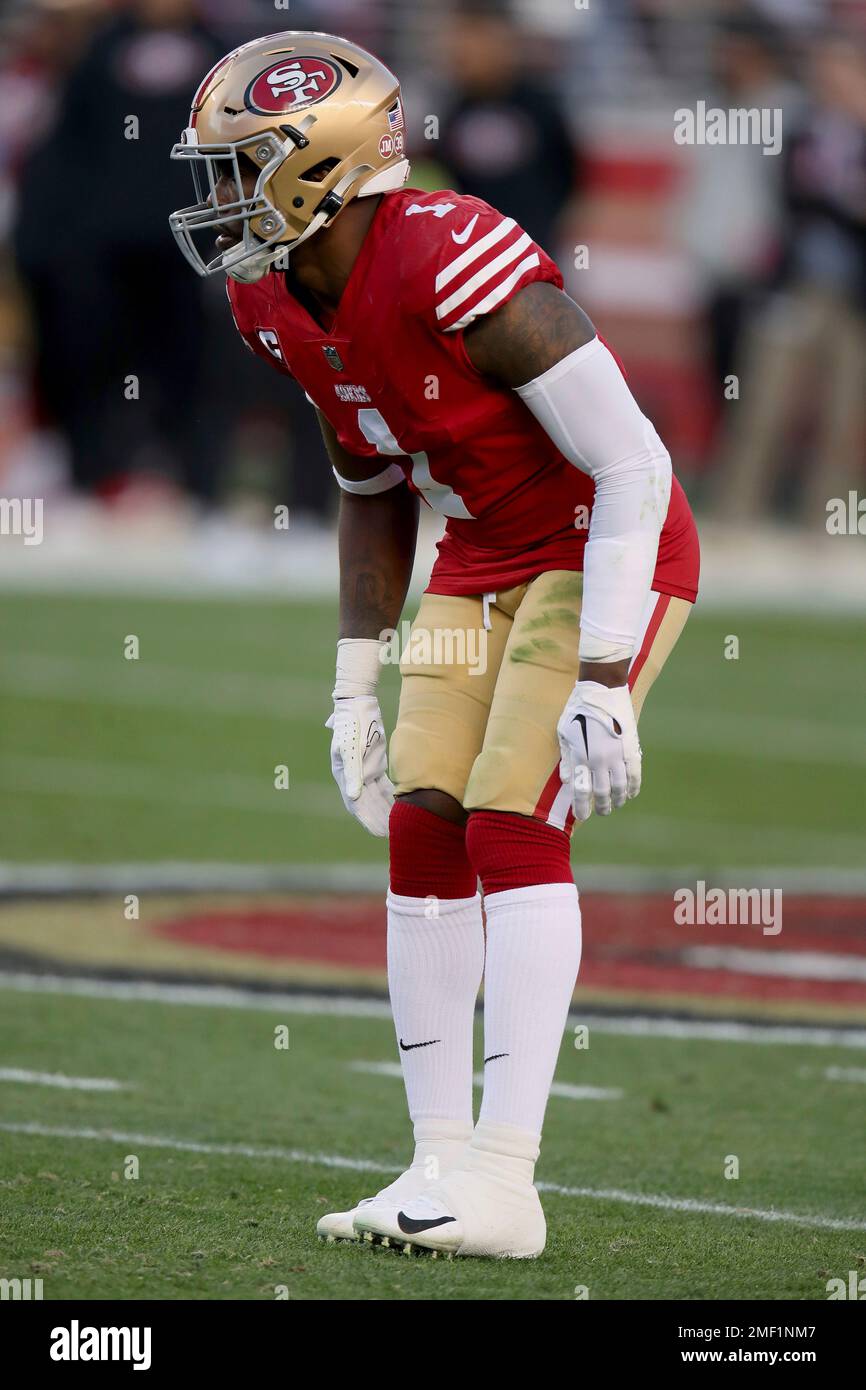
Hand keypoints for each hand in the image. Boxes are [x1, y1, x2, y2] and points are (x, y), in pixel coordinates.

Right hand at [325, 695, 393, 835]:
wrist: (358, 704)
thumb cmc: (352, 724)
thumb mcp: (351, 747)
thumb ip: (353, 772)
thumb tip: (354, 797)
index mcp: (344, 775)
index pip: (356, 804)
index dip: (367, 819)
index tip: (379, 833)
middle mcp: (353, 776)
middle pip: (367, 804)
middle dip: (378, 819)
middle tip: (392, 835)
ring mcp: (364, 770)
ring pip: (376, 796)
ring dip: (385, 810)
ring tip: (398, 825)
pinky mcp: (375, 764)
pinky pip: (383, 785)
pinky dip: (391, 796)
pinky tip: (403, 805)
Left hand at [557, 681, 640, 820]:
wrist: (603, 690)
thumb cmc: (577, 710)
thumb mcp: (564, 732)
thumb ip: (568, 759)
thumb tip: (568, 781)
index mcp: (582, 756)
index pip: (581, 791)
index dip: (581, 807)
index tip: (581, 816)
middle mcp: (600, 759)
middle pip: (603, 793)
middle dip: (601, 806)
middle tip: (601, 812)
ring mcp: (618, 754)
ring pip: (620, 787)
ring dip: (618, 799)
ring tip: (615, 804)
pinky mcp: (631, 748)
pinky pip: (635, 774)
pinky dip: (633, 787)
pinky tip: (630, 793)